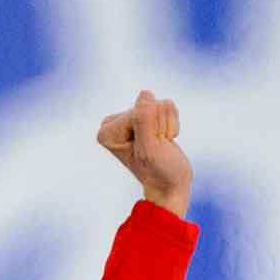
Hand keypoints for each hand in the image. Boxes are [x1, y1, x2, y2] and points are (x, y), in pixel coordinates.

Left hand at [97, 90, 191, 217]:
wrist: (169, 184)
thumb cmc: (158, 171)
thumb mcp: (149, 149)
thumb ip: (143, 120)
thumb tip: (144, 95)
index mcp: (108, 131)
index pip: (140, 111)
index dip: (152, 131)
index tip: (148, 150)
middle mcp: (115, 122)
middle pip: (150, 105)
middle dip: (159, 129)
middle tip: (156, 148)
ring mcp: (131, 118)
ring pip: (162, 105)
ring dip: (167, 127)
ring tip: (160, 146)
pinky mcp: (147, 116)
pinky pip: (169, 107)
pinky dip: (172, 125)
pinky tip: (164, 140)